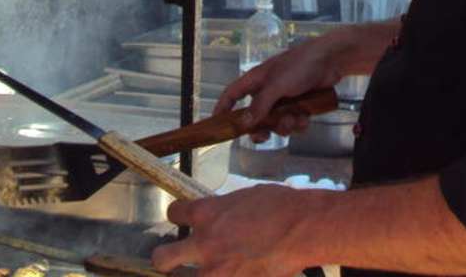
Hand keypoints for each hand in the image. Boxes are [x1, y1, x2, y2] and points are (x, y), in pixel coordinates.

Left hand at [152, 185, 315, 274]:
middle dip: (164, 259)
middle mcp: (204, 243)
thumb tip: (221, 219)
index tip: (182, 219)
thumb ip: (225, 210)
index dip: (177, 216)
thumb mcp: (247, 198)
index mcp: (208, 213)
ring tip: (206, 271)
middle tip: (171, 261)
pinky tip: (236, 273)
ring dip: (191, 275)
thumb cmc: (282, 207)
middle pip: (163, 258)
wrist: (303, 228)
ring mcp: (216, 270)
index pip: (174, 214)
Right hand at [217, 23, 395, 139]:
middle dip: (262, 128)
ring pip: (276, 123)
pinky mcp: (300, 105)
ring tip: (295, 119)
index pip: (232, 94)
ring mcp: (284, 99)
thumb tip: (244, 123)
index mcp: (257, 80)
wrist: (332, 59)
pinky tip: (307, 118)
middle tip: (266, 136)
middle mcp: (268, 90)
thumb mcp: (277, 85)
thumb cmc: (301, 65)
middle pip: (255, 117)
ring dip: (285, 125)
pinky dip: (299, 123)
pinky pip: (293, 122)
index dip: (222, 108)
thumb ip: (260, 104)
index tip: (216, 125)